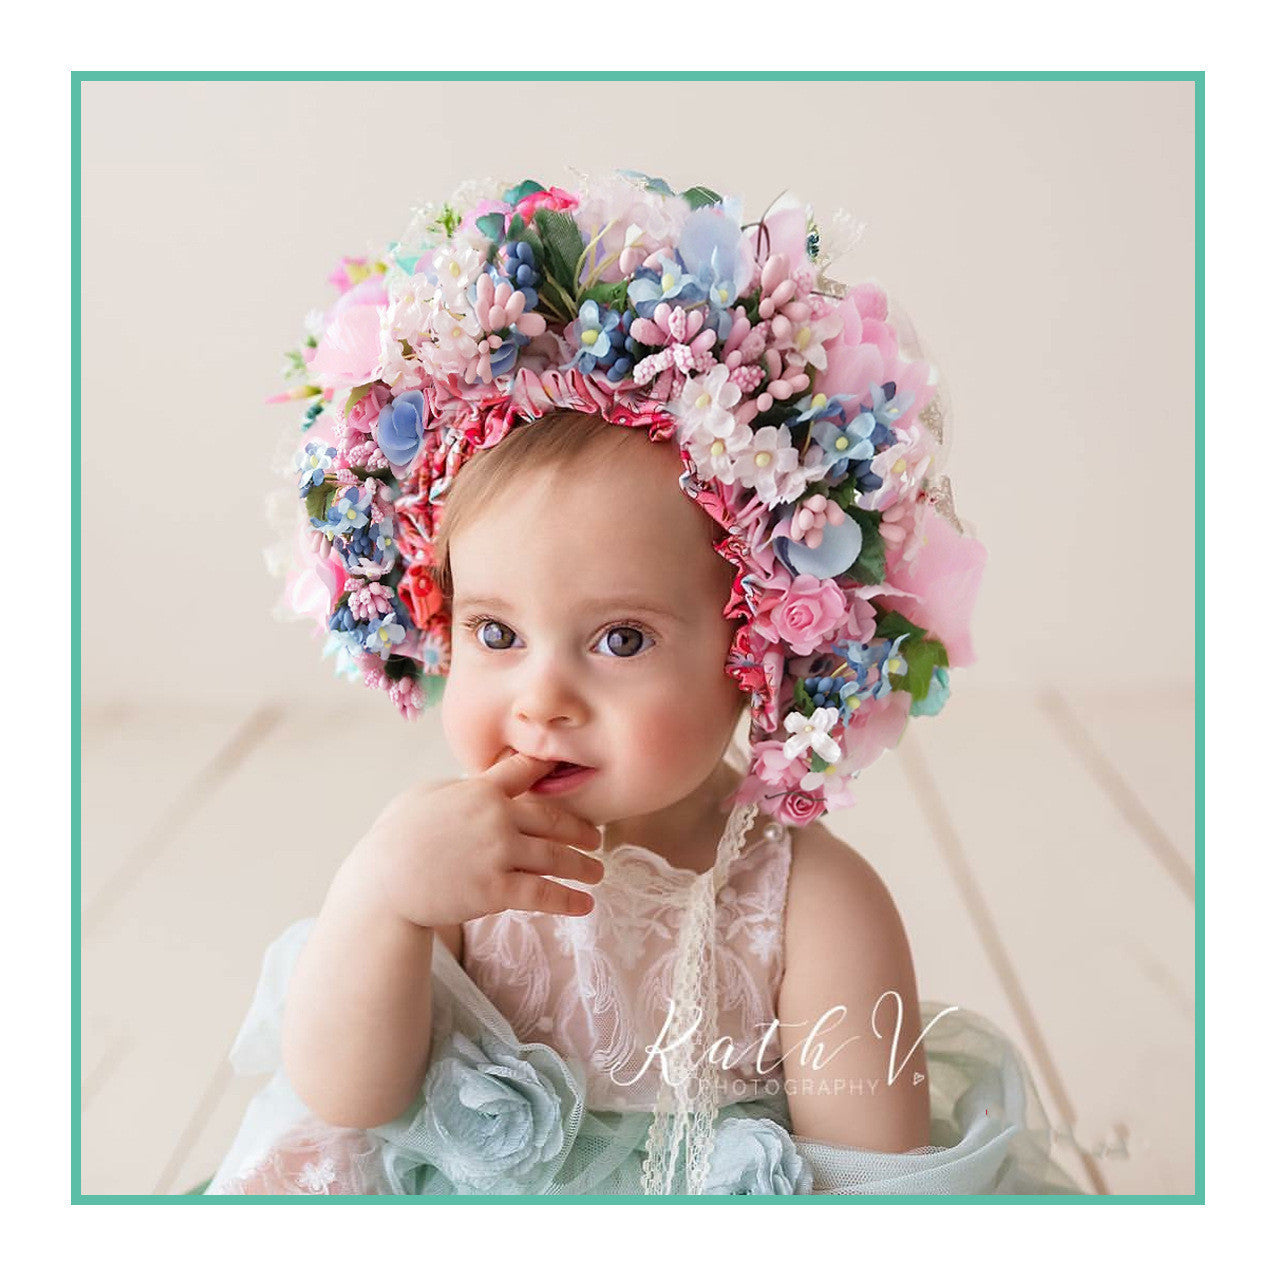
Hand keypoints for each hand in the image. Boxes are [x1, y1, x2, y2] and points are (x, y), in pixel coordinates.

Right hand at [348, 751, 604, 928]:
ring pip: (555, 857)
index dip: (550, 769)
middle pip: (553, 818)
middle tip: (596, 838)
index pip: (525, 770)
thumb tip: (475, 779)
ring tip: (597, 872)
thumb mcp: (424, 796)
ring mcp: (498, 853)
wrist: (381, 885)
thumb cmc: (395, 838)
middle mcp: (496, 817)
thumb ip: (458, 787)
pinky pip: (542, 894)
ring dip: (583, 866)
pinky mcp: (495, 890)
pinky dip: (568, 900)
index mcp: (480, 789)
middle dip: (580, 830)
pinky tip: (584, 905)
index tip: (572, 772)